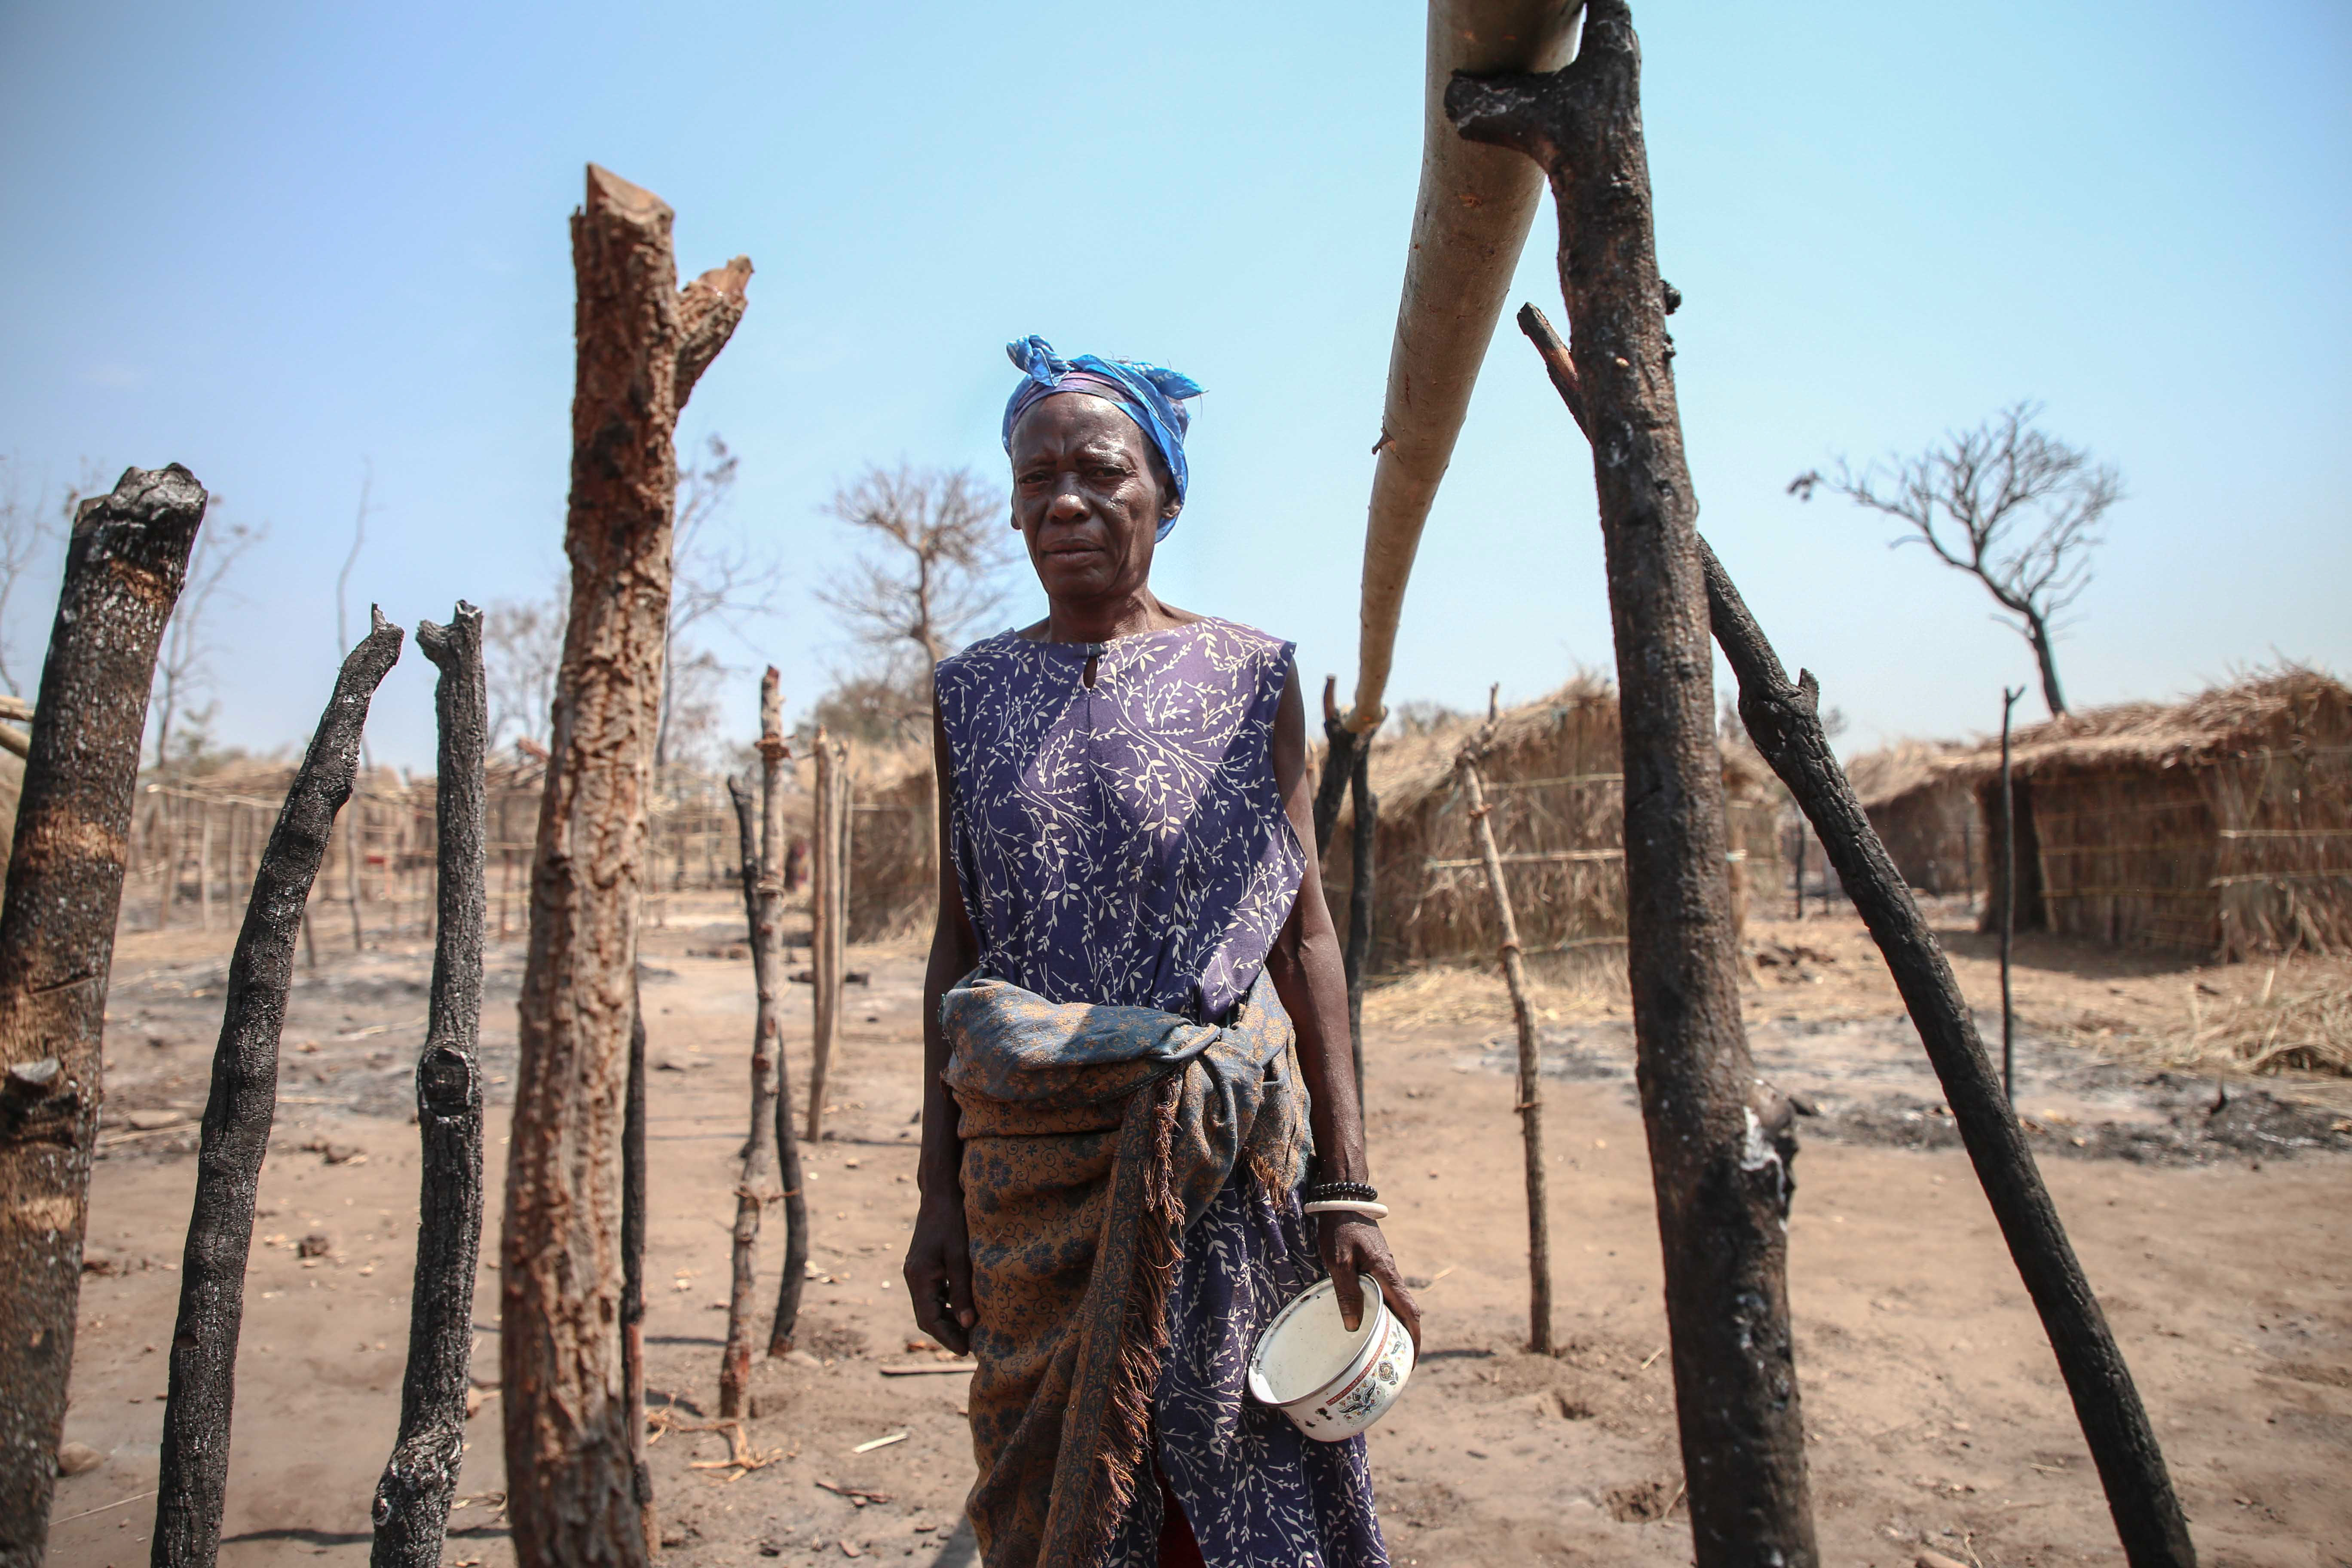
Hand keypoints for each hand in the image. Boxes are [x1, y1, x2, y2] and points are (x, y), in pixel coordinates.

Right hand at [902, 1191, 977, 1355]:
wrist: (941, 1194)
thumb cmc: (953, 1221)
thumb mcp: (961, 1257)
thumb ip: (962, 1291)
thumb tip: (968, 1324)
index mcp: (919, 1276)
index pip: (929, 1319)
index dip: (947, 1338)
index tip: (966, 1351)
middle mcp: (913, 1276)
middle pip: (927, 1316)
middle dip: (947, 1334)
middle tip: (971, 1347)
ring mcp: (917, 1271)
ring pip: (929, 1306)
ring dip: (948, 1321)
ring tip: (970, 1333)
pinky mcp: (924, 1266)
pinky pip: (933, 1294)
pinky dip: (947, 1306)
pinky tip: (965, 1309)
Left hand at [1321, 1216, 1420, 1357]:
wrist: (1343, 1199)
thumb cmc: (1339, 1229)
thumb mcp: (1338, 1261)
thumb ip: (1347, 1292)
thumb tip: (1354, 1327)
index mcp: (1386, 1274)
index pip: (1409, 1311)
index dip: (1413, 1337)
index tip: (1411, 1359)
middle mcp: (1391, 1273)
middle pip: (1407, 1311)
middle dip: (1406, 1337)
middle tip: (1396, 1362)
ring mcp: (1385, 1268)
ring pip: (1396, 1302)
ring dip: (1395, 1325)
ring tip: (1383, 1348)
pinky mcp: (1376, 1265)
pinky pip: (1386, 1293)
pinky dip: (1385, 1310)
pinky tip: (1370, 1319)